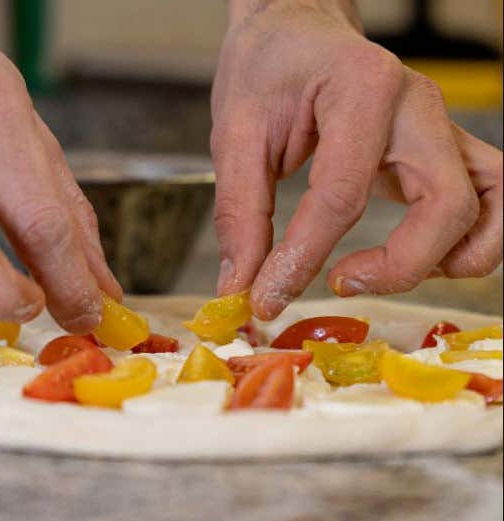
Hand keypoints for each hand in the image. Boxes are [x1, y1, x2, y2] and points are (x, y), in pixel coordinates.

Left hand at [212, 0, 502, 319]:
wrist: (296, 29)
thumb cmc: (268, 69)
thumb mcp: (235, 133)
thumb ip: (240, 212)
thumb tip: (240, 284)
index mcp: (362, 89)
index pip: (343, 193)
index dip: (304, 258)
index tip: (266, 298)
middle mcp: (418, 107)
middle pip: (447, 205)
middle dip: (397, 266)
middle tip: (338, 282)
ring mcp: (442, 126)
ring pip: (491, 206)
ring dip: (449, 257)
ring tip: (383, 269)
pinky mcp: (445, 149)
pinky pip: (489, 201)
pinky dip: (464, 242)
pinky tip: (413, 254)